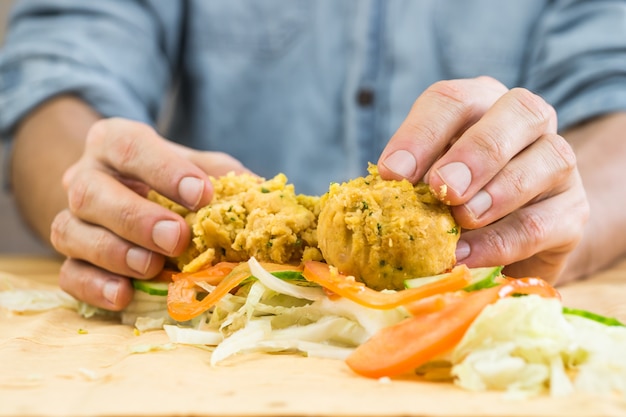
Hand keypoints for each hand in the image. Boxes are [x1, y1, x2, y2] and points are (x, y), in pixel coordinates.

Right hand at [51, 118, 249, 309]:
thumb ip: (224, 176)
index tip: (201, 194)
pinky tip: (125, 295)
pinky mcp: (68, 259)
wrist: (126, 191)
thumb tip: (267, 197)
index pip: (130, 147)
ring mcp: (72, 218)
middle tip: (175, 238)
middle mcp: (85, 176)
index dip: (164, 170)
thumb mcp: (196, 166)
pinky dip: (94, 286)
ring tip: (152, 267)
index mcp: (115, 142)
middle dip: (135, 218)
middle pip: (91, 193)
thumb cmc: (170, 179)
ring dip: (113, 253)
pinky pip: (68, 274)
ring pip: (71, 233)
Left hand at [377, 76, 588, 283]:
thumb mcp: (423, 184)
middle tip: (442, 188)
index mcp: (478, 104)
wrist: (505, 239)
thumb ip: (407, 184)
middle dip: (476, 151)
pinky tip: (468, 255)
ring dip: (498, 192)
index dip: (421, 134)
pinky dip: (504, 241)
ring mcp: (557, 163)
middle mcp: (526, 122)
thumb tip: (374, 198)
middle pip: (517, 112)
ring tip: (461, 221)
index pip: (452, 100)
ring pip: (548, 159)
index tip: (392, 174)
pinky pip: (545, 222)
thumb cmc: (450, 202)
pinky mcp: (573, 211)